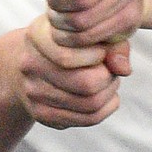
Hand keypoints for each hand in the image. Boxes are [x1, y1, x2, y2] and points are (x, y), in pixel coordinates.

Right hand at [13, 14, 122, 128]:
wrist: (28, 59)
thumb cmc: (67, 42)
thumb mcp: (87, 32)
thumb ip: (111, 44)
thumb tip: (123, 69)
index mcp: (37, 37)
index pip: (70, 57)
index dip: (99, 56)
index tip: (101, 52)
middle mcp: (29, 65)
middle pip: (85, 84)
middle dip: (108, 79)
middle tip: (110, 70)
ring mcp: (33, 92)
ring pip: (90, 105)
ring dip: (109, 94)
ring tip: (108, 81)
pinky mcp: (41, 114)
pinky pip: (87, 119)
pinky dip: (106, 108)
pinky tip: (105, 96)